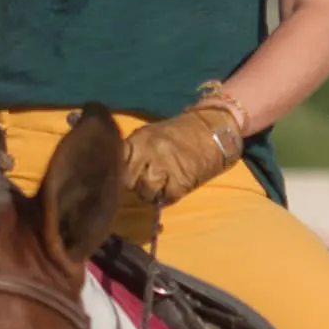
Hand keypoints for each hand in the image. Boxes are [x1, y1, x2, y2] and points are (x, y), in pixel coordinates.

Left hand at [123, 105, 241, 205]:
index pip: (116, 162)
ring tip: (160, 185)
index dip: (117, 172)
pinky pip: (165, 198)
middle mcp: (150, 151)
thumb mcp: (150, 135)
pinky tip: (173, 186)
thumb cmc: (179, 133)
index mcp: (139, 139)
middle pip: (128, 181)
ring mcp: (166, 166)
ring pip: (145, 192)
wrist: (213, 130)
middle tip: (144, 180)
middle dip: (134, 184)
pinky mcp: (182, 181)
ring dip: (151, 193)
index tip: (121, 175)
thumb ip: (132, 152)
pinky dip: (167, 196)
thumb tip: (116, 172)